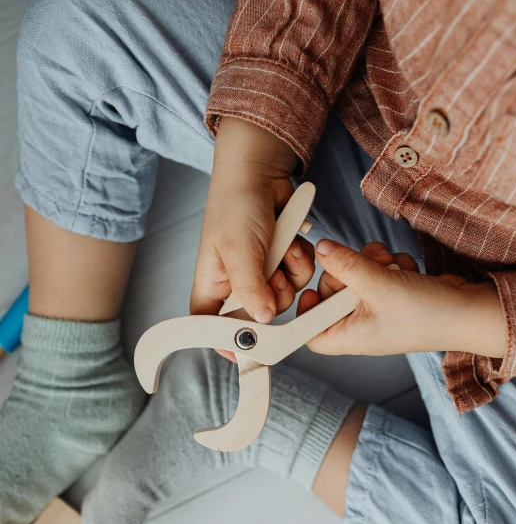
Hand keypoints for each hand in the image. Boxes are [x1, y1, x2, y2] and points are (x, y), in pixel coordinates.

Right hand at [191, 117, 314, 360]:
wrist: (260, 171)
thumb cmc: (236, 205)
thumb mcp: (240, 249)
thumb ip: (250, 287)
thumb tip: (263, 321)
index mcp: (213, 283)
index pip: (209, 324)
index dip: (222, 341)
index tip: (243, 353)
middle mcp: (235, 281)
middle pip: (257, 315)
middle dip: (273, 298)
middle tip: (274, 277)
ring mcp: (259, 271)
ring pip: (283, 296)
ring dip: (290, 275)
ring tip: (284, 249)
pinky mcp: (280, 259)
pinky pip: (297, 277)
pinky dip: (299, 261)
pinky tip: (293, 242)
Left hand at [297, 240, 506, 357]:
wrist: (468, 311)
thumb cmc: (425, 314)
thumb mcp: (378, 286)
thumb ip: (345, 265)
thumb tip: (322, 248)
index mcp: (349, 336)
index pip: (309, 332)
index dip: (307, 310)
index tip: (313, 288)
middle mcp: (359, 325)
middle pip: (330, 292)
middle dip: (347, 271)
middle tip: (364, 264)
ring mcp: (376, 308)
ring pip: (355, 275)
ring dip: (372, 263)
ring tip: (391, 266)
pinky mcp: (392, 293)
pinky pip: (377, 270)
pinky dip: (390, 265)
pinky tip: (406, 270)